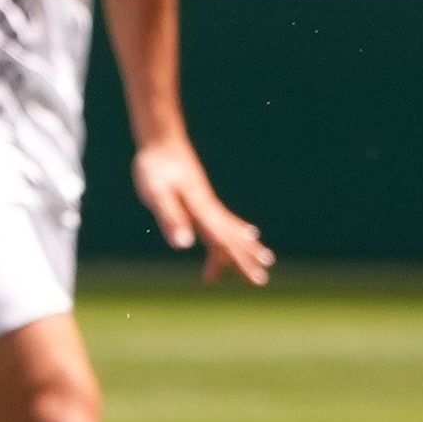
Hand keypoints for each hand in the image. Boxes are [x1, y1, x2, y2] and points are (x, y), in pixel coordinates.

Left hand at [131, 139, 272, 286]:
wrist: (161, 140)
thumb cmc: (156, 168)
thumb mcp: (157, 194)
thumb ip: (171, 218)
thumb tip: (184, 245)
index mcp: (201, 212)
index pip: (224, 243)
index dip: (239, 262)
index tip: (256, 279)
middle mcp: (209, 208)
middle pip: (232, 239)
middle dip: (247, 260)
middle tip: (262, 281)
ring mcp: (208, 202)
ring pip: (231, 230)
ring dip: (246, 247)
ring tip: (266, 259)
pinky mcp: (202, 197)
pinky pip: (225, 220)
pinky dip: (238, 230)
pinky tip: (248, 232)